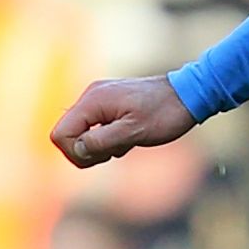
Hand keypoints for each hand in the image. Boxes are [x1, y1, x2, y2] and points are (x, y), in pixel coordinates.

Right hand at [50, 75, 194, 168]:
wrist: (188, 93)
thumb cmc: (164, 114)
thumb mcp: (133, 133)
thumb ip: (101, 142)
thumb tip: (77, 149)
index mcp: (93, 101)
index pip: (60, 134)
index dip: (75, 153)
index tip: (103, 155)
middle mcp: (91, 96)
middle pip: (66, 134)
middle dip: (86, 152)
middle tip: (115, 152)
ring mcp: (99, 98)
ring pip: (80, 132)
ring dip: (98, 146)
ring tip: (124, 143)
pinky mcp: (108, 103)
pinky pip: (94, 127)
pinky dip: (106, 139)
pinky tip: (127, 138)